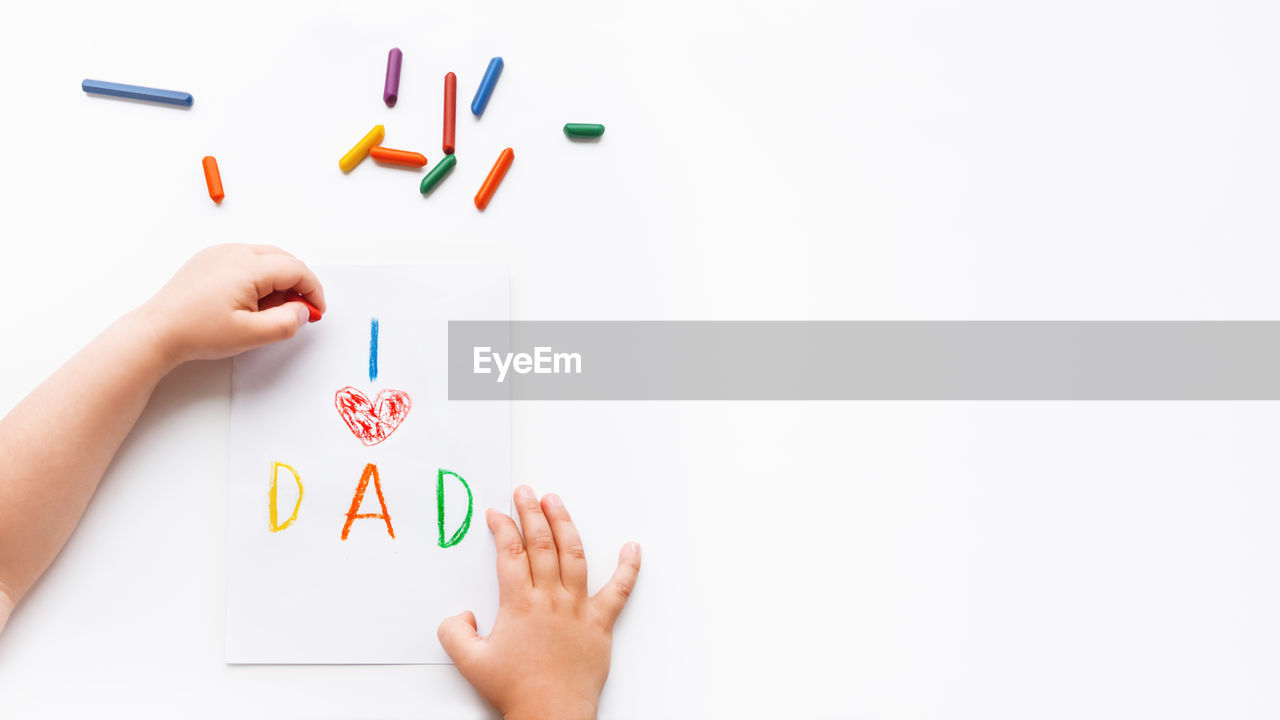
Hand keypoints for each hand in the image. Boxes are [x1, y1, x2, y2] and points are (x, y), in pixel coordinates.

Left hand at [136, 244, 325, 365]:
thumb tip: (302, 311)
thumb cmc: (196, 331)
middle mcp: (234, 252)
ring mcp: (219, 252)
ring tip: (271, 309)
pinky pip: (246, 259)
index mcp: (247, 267)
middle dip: (298, 284)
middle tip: (298, 311)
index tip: (316, 311)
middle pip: (284, 259)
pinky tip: (251, 300)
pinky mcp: (209, 259)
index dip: (313, 291)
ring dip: (279, 279)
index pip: (296, 270)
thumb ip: (286, 323)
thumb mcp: (251, 335)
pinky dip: (259, 275)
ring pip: (266, 257)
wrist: (157, 331)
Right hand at [438, 487, 641, 719]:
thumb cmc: (515, 691)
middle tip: (525, 492)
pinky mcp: (600, 624)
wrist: (551, 715)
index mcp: (519, 604)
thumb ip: (455, 632)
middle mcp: (550, 599)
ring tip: (556, 503)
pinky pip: (619, 591)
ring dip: (565, 525)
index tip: (496, 513)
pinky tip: (632, 548)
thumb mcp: (470, 663)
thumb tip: (462, 614)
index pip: (510, 552)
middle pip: (541, 544)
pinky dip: (628, 568)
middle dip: (531, 513)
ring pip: (574, 556)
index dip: (502, 527)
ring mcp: (578, 609)